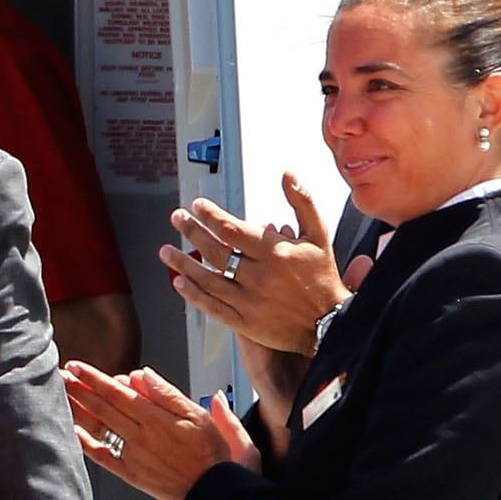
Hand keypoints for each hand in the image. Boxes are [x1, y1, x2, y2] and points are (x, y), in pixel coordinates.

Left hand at [66, 361, 256, 499]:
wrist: (212, 491)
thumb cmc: (209, 452)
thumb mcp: (198, 415)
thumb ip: (167, 394)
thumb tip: (142, 374)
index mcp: (156, 418)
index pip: (117, 392)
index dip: (94, 378)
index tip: (76, 366)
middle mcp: (140, 435)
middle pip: (104, 407)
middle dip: (80, 389)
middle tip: (61, 375)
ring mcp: (132, 455)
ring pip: (100, 427)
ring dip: (79, 410)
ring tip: (63, 396)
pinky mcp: (131, 473)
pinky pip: (104, 457)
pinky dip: (87, 444)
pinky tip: (74, 432)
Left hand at [159, 173, 349, 354]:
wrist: (334, 324)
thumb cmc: (323, 278)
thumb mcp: (319, 236)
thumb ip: (302, 203)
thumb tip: (288, 175)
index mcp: (275, 252)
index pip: (232, 229)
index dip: (210, 215)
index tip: (197, 205)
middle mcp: (259, 276)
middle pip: (215, 250)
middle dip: (191, 231)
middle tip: (177, 218)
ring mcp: (250, 301)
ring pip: (207, 279)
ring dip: (183, 263)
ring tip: (166, 250)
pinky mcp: (245, 322)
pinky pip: (212, 306)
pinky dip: (194, 294)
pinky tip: (180, 282)